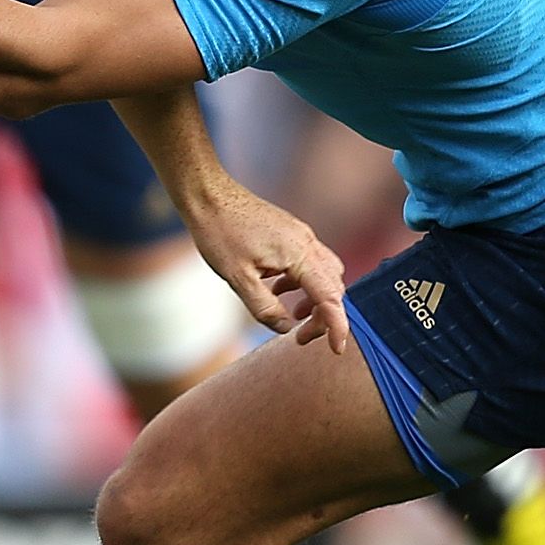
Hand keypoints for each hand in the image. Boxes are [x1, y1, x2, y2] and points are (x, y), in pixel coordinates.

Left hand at [183, 177, 353, 354]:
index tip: (336, 349)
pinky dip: (301, 283)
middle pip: (333, 288)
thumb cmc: (219, 233)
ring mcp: (300, 235)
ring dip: (314, 299)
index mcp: (298, 255)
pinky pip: (309, 263)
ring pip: (324, 274)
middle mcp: (307, 243)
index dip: (337, 326)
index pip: (330, 298)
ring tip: (292, 314)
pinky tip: (277, 288)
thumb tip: (286, 328)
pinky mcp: (291, 233)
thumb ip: (264, 308)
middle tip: (300, 336)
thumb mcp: (238, 279)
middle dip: (323, 316)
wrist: (207, 195)